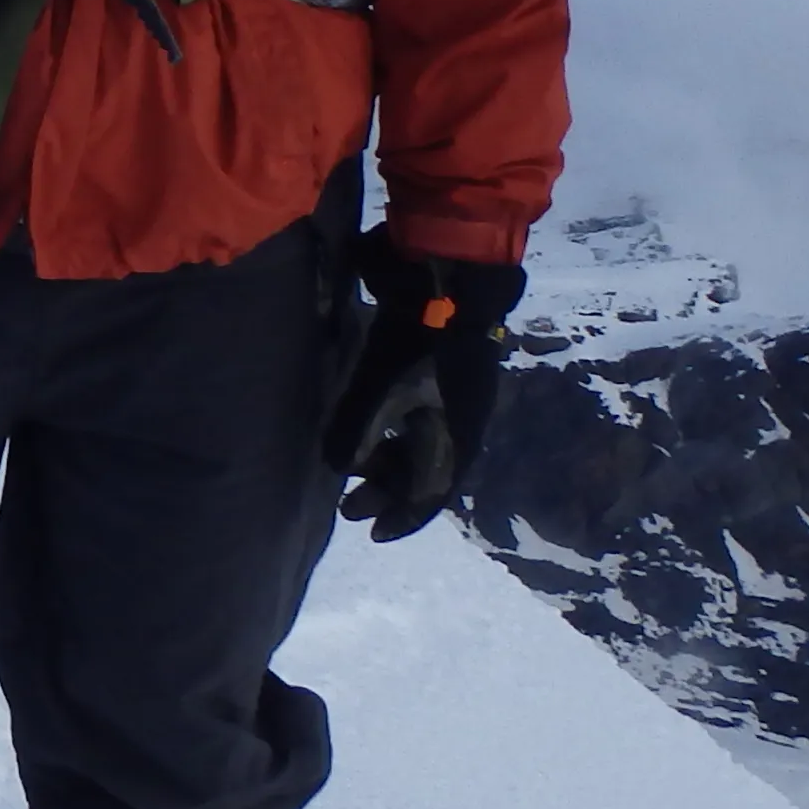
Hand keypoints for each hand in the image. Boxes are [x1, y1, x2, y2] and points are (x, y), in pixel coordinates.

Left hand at [329, 252, 524, 540]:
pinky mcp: (444, 368)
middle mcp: (463, 422)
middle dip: (385, 491)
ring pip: (421, 444)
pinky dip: (394, 432)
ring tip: (352, 468)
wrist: (451, 274)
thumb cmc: (417, 338)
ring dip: (387, 460)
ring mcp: (456, 394)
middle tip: (349, 505)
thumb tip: (345, 467)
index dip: (401, 518)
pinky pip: (420, 418)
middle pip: (424, 472)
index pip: (431, 494)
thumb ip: (360, 434)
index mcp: (457, 436)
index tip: (371, 534)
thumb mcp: (383, 390)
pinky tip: (370, 428)